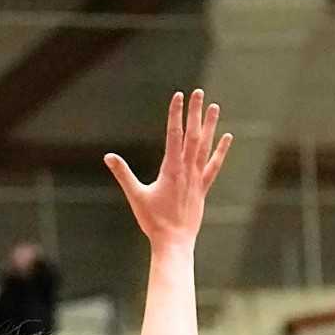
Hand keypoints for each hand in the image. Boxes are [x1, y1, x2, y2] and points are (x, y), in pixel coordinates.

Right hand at [104, 90, 231, 250]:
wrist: (174, 241)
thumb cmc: (153, 221)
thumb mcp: (135, 196)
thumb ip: (123, 174)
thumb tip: (109, 157)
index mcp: (171, 169)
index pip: (174, 135)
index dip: (176, 114)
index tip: (178, 96)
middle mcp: (187, 170)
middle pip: (192, 135)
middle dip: (194, 113)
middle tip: (198, 93)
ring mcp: (197, 178)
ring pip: (205, 146)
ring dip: (210, 126)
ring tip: (214, 107)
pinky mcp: (202, 188)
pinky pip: (214, 166)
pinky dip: (220, 151)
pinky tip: (226, 137)